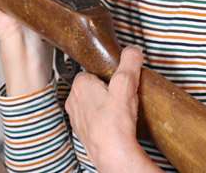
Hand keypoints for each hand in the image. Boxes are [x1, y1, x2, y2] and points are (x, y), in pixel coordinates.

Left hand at [65, 47, 156, 171]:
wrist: (113, 154)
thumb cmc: (115, 122)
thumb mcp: (126, 84)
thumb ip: (129, 63)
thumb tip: (132, 51)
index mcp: (79, 85)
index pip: (90, 71)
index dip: (106, 74)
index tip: (117, 79)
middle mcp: (73, 101)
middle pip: (91, 87)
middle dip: (105, 90)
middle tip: (121, 95)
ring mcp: (76, 119)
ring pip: (91, 105)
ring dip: (103, 106)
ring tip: (120, 110)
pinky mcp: (83, 134)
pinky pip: (93, 121)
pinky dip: (103, 121)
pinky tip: (115, 124)